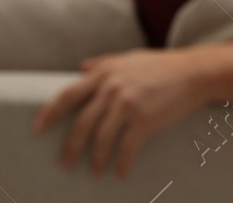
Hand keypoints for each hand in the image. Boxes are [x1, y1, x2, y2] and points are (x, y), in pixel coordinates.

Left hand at [35, 48, 209, 177]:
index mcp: (105, 72)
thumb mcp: (128, 58)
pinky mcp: (144, 119)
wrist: (194, 72)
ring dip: (95, 159)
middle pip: (82, 123)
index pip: (69, 94)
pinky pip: (126, 147)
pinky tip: (120, 173)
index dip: (51, 112)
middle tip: (64, 164)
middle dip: (71, 147)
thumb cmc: (161, 65)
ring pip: (102, 138)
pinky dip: (122, 163)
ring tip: (93, 172)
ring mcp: (128, 103)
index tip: (38, 128)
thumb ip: (103, 62)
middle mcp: (112, 87)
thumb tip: (81, 66)